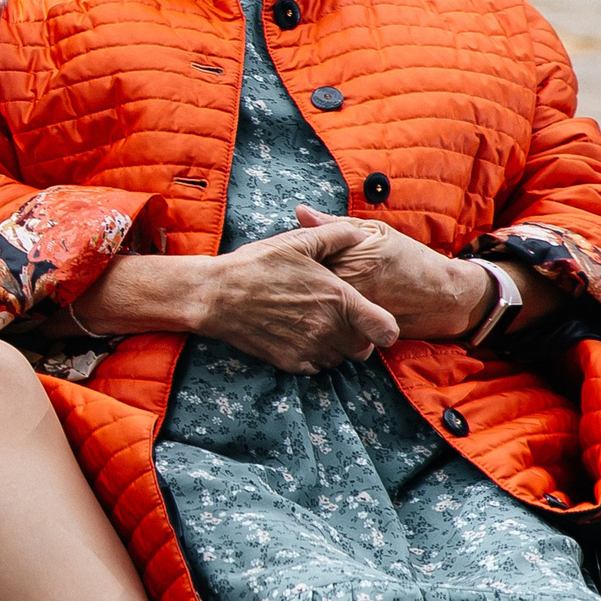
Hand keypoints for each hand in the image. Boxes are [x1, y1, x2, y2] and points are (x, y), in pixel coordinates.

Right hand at [185, 223, 401, 371]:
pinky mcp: (290, 362)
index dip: (383, 328)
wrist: (216, 295)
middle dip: (356, 337)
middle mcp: (329, 328)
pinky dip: (311, 355)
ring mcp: (309, 348)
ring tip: (312, 325)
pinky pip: (315, 366)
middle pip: (363, 349)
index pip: (385, 330)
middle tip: (336, 320)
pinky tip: (295, 335)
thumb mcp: (297, 242)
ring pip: (339, 359)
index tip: (372, 321)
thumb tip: (359, 234)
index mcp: (338, 298)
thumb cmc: (256, 266)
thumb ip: (336, 235)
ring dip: (333, 346)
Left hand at [292, 206, 493, 341]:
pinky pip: (327, 325)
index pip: (303, 258)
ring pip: (313, 307)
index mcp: (351, 260)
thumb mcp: (375, 232)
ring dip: (302, 300)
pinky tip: (316, 311)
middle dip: (291, 280)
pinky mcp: (358, 331)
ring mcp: (354, 314)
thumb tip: (299, 211)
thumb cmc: (408, 259)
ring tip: (299, 294)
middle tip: (286, 277)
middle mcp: (350, 289)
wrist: (442, 295)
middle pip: (303, 285)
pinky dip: (318, 318)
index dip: (289, 257)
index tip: (285, 255)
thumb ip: (334, 225)